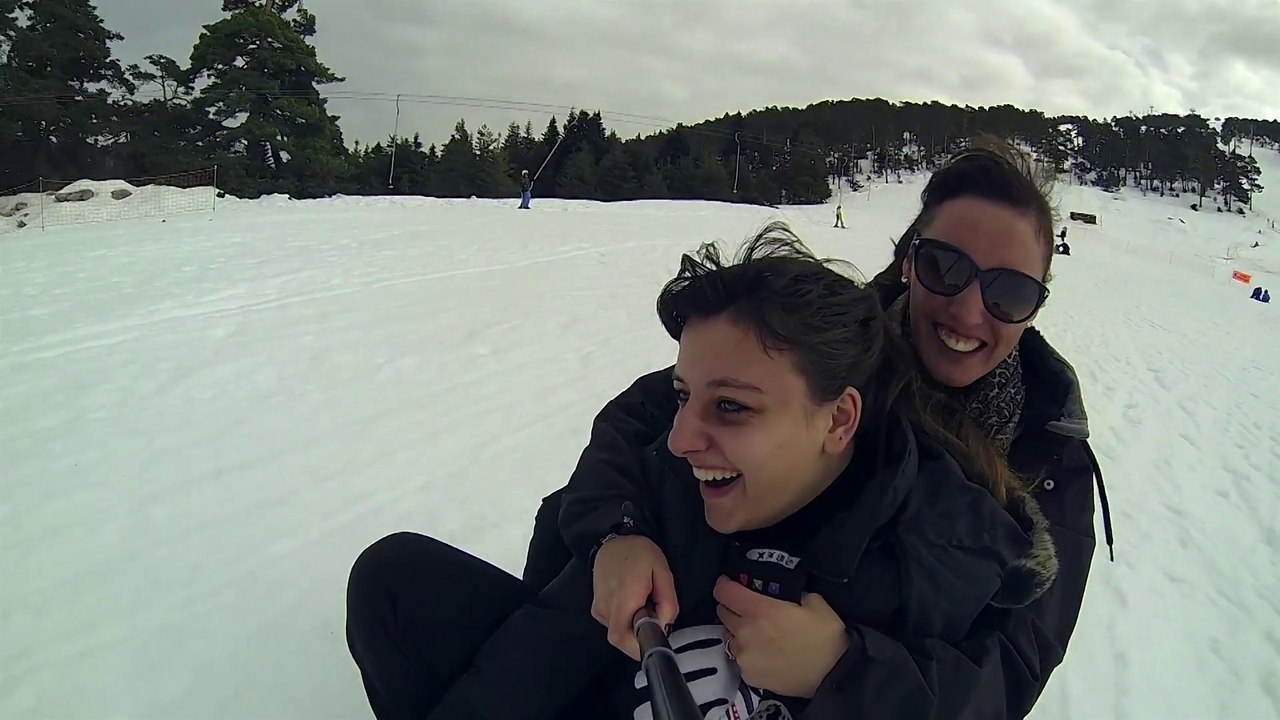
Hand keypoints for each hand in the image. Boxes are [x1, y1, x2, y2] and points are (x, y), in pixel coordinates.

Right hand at [591, 535, 678, 659]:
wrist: (613, 541)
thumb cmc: (639, 553)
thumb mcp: (663, 572)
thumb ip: (668, 602)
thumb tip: (665, 626)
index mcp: (623, 597)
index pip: (622, 637)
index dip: (638, 646)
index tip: (654, 638)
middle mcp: (605, 607)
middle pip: (622, 640)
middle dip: (641, 637)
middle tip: (653, 616)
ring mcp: (598, 610)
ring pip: (619, 634)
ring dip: (634, 628)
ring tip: (642, 604)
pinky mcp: (596, 610)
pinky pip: (614, 626)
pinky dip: (627, 621)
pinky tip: (633, 603)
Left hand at [714, 576, 849, 698]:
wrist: (832, 677)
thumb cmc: (825, 638)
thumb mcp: (815, 602)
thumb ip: (791, 592)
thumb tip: (783, 591)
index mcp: (759, 610)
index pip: (724, 591)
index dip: (725, 584)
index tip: (730, 583)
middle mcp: (745, 632)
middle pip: (722, 612)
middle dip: (732, 606)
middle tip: (748, 608)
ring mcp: (744, 656)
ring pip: (728, 635)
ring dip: (737, 630)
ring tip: (756, 633)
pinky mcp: (748, 675)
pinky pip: (738, 658)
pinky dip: (746, 652)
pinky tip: (763, 653)